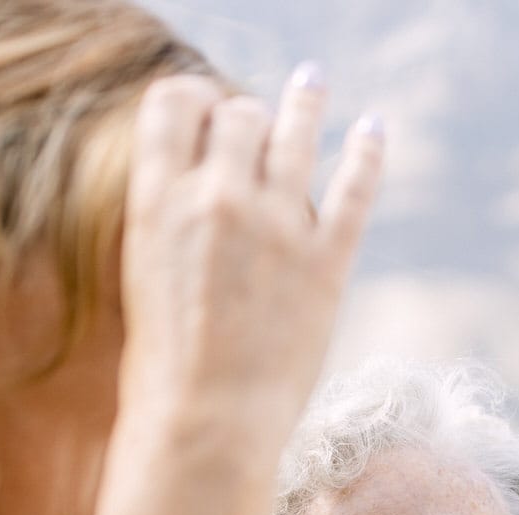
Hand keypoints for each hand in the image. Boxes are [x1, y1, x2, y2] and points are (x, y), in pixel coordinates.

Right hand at [119, 67, 382, 463]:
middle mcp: (217, 197)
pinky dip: (367, 152)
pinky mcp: (326, 261)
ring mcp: (277, 226)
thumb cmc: (165, 372)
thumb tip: (200, 191)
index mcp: (158, 200)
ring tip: (311, 84)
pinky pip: (355, 187)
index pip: (174, 103)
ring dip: (304, 104)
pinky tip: (373, 129)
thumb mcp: (145, 279)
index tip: (206, 108)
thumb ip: (172, 224)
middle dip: (246, 117)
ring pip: (295, 132)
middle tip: (254, 127)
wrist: (208, 426)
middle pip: (239, 115)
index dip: (194, 99)